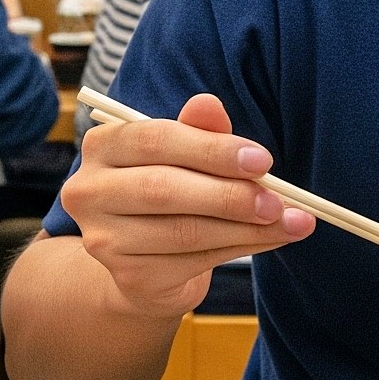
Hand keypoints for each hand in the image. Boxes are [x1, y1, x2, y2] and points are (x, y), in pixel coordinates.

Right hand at [62, 93, 312, 318]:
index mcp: (102, 147)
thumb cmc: (169, 194)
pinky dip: (241, 249)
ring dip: (245, 227)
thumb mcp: (184, 157)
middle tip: (277, 200)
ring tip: (288, 221)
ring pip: (184, 231)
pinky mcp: (129, 277)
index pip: (154, 140)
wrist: (145, 263)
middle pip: (163, 189)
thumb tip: (210, 103)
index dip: (211, 149)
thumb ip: (198, 131)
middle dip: (229, 194)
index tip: (262, 160)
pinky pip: (194, 261)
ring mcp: (104, 240)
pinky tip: (270, 239)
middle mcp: (90, 192)